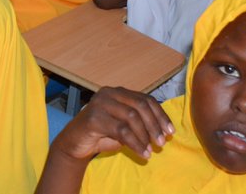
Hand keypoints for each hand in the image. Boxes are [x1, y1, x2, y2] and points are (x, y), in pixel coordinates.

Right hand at [48, 87, 173, 161]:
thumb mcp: (124, 126)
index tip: (170, 131)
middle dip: (154, 125)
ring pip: (132, 117)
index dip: (160, 115)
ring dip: (145, 136)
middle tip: (162, 142)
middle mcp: (109, 93)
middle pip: (140, 106)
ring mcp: (100, 103)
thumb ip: (140, 123)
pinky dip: (135, 143)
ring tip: (151, 150)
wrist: (75, 143)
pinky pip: (121, 130)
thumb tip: (163, 130)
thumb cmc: (102, 134)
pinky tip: (142, 153)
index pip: (145, 99)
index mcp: (118, 92)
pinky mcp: (94, 117)